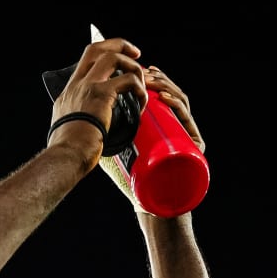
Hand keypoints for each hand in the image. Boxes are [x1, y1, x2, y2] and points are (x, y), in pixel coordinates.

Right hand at [47, 37, 146, 164]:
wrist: (66, 155)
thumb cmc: (68, 150)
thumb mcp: (66, 128)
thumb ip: (78, 119)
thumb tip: (89, 125)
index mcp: (69, 92)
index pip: (85, 60)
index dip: (103, 52)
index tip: (119, 57)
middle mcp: (76, 85)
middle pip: (96, 48)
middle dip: (119, 45)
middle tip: (136, 54)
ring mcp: (88, 87)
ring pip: (113, 57)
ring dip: (132, 67)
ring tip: (142, 84)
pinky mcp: (101, 94)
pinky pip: (128, 80)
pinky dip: (139, 88)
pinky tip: (142, 102)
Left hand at [98, 66, 204, 213]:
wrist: (150, 208)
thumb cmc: (133, 182)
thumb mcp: (114, 152)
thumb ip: (103, 136)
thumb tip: (81, 117)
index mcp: (164, 126)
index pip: (161, 95)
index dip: (152, 80)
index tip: (139, 69)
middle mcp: (178, 128)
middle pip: (172, 94)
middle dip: (158, 79)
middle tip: (144, 71)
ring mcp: (188, 136)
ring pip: (182, 103)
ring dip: (167, 87)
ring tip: (151, 82)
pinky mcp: (195, 146)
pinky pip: (188, 121)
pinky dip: (178, 107)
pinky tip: (165, 99)